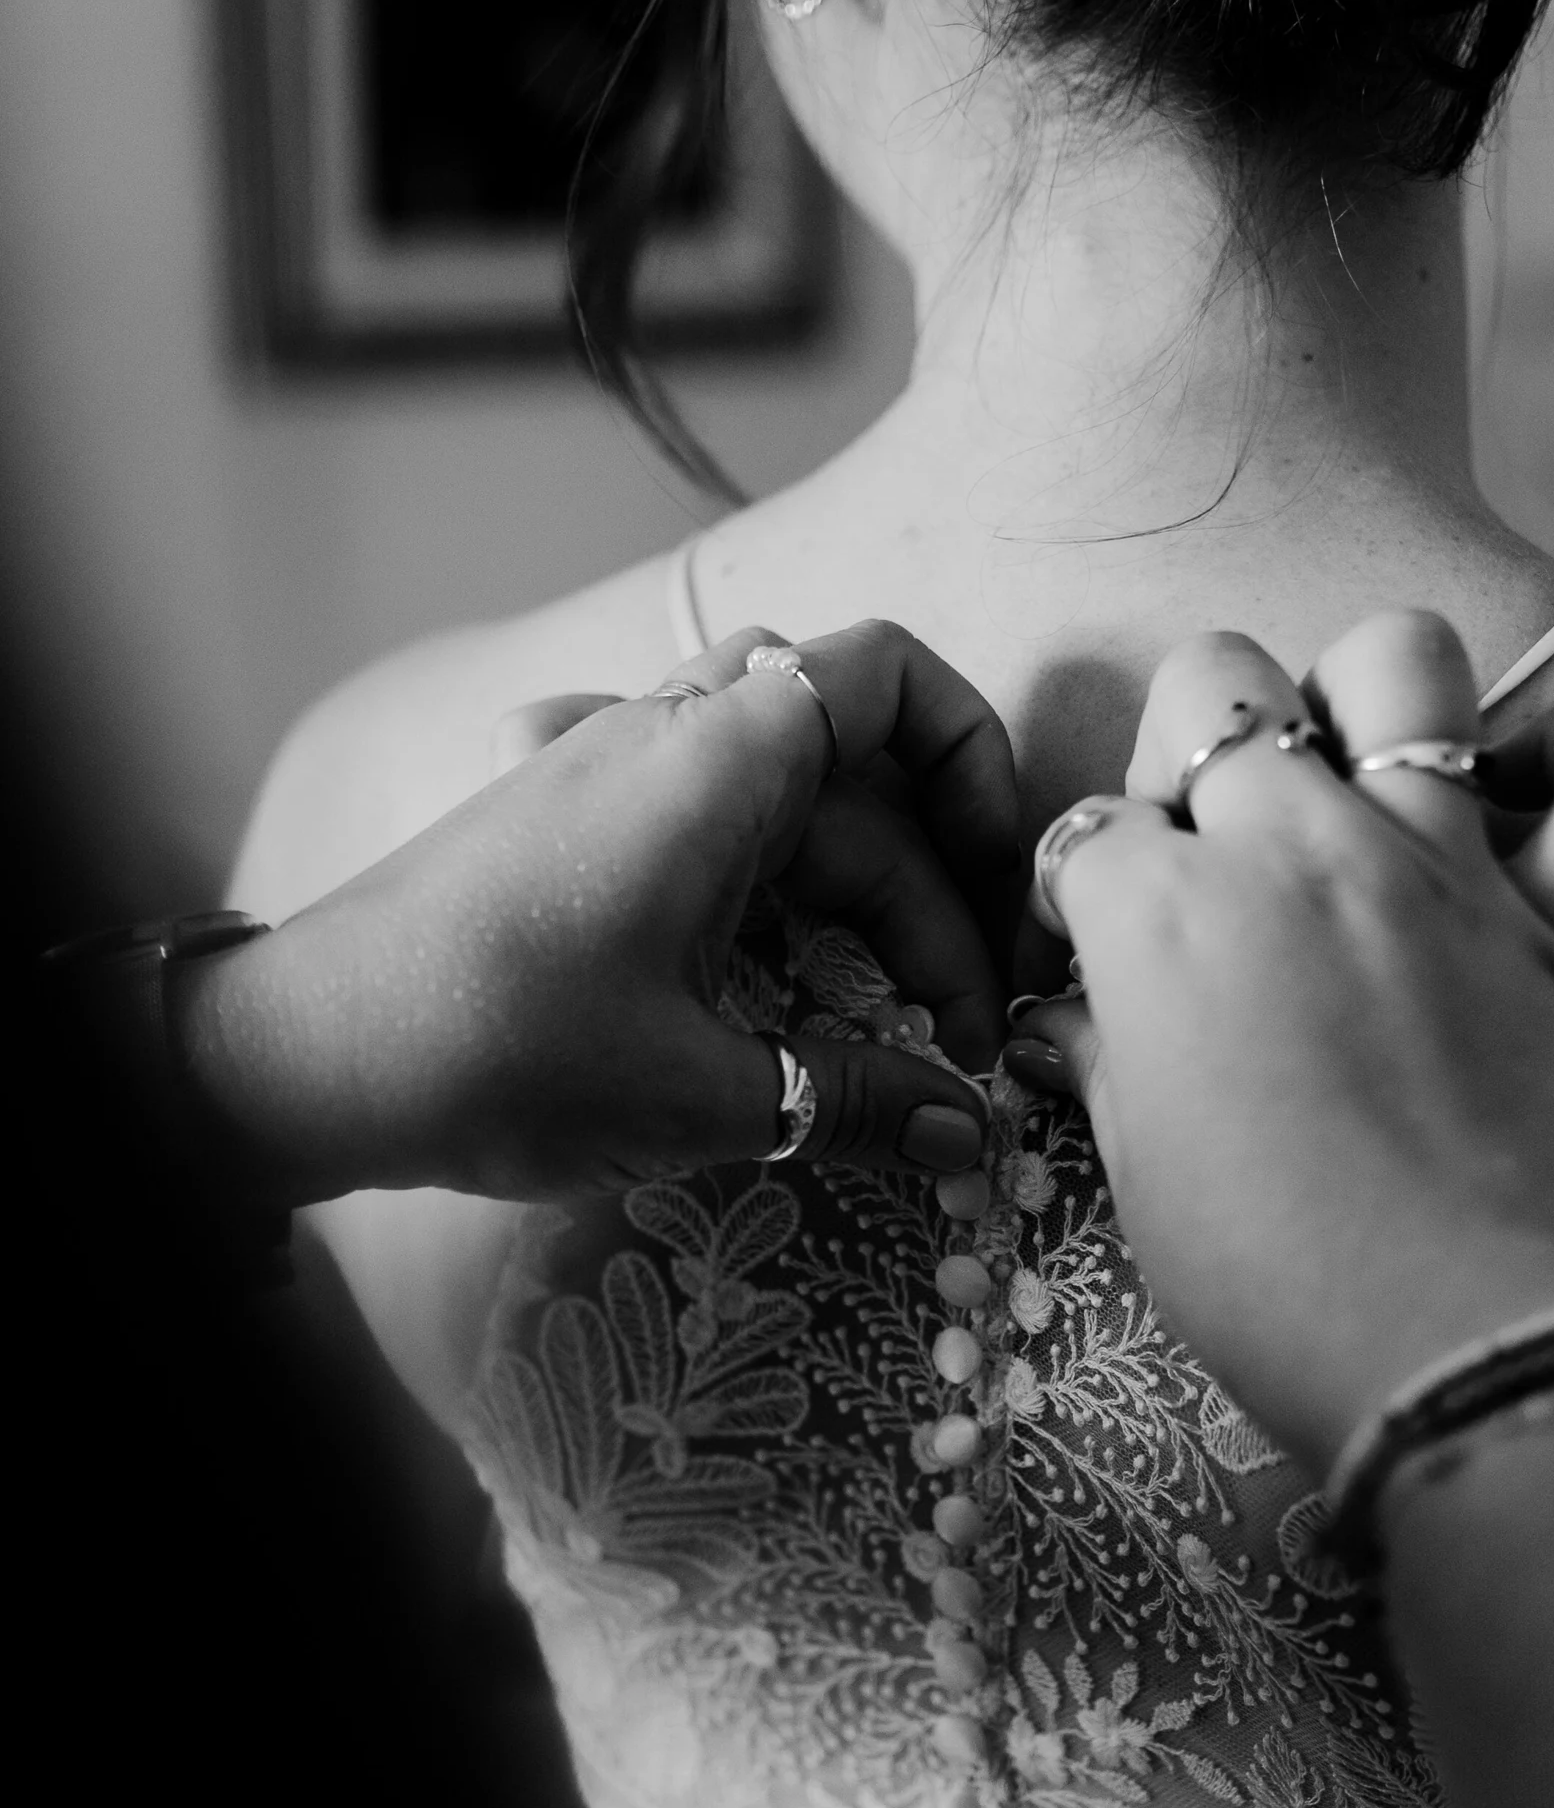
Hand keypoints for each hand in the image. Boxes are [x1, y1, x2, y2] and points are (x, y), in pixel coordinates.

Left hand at [178, 620, 1017, 1203]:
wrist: (300, 1054)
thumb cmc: (501, 1046)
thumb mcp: (702, 1093)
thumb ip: (856, 1101)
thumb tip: (975, 1132)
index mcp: (718, 758)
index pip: (890, 675)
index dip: (975, 759)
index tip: (999, 881)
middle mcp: (664, 736)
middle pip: (850, 779)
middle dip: (922, 897)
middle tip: (952, 1035)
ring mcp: (599, 773)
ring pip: (774, 802)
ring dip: (840, 901)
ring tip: (870, 1023)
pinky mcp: (553, 824)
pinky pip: (686, 818)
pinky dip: (744, 884)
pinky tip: (743, 963)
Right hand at [1005, 609, 1553, 1476]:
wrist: (1472, 1353)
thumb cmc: (1279, 1286)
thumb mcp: (1142, 1175)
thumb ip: (1103, 1063)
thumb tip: (1062, 1024)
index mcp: (1164, 914)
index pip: (1085, 832)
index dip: (1075, 894)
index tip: (1090, 960)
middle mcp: (1296, 849)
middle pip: (1214, 685)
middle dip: (1186, 744)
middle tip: (1203, 847)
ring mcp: (1439, 865)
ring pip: (1398, 662)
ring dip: (1360, 696)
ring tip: (1348, 775)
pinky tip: (1525, 796)